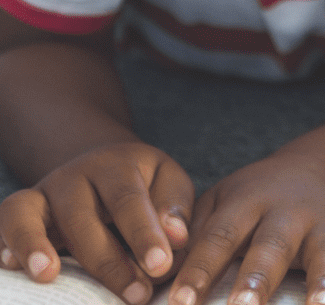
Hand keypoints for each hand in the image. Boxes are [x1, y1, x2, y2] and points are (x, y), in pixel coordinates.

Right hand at [0, 141, 192, 303]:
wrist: (103, 166)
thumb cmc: (144, 183)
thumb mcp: (167, 182)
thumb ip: (174, 207)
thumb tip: (176, 238)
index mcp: (118, 164)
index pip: (129, 200)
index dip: (145, 234)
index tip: (161, 266)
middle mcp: (76, 175)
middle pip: (83, 216)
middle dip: (108, 260)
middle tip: (135, 295)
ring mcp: (44, 191)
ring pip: (32, 213)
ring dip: (37, 244)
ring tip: (48, 275)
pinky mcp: (21, 210)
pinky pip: (7, 220)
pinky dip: (7, 241)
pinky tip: (10, 266)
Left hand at [168, 152, 324, 304]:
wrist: (316, 168)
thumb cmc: (255, 199)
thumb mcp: (219, 201)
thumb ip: (191, 234)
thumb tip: (153, 275)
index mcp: (249, 201)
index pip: (220, 236)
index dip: (200, 269)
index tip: (180, 302)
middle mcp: (290, 211)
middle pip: (273, 244)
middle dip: (259, 279)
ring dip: (324, 281)